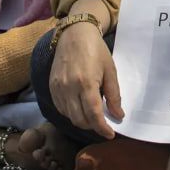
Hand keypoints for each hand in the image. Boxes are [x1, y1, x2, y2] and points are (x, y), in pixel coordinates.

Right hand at [48, 22, 122, 138]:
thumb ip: (114, 94)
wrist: (74, 35)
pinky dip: (71, 113)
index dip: (102, 128)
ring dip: (82, 121)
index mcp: (86, 83)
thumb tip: (118, 115)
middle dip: (93, 126)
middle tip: (103, 124)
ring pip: (69, 116)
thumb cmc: (96, 51)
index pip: (93, 115)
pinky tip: (80, 107)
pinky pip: (61, 109)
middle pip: (80, 119)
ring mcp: (58, 89)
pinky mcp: (51, 88)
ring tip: (93, 116)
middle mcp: (69, 88)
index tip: (110, 135)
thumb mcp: (110, 70)